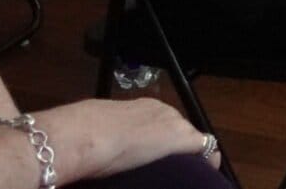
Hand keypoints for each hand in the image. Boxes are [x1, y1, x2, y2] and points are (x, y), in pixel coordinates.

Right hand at [30, 98, 214, 181]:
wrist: (84, 135)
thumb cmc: (81, 134)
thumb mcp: (95, 130)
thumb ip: (108, 136)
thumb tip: (105, 150)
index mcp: (141, 107)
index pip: (162, 124)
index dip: (163, 143)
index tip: (157, 157)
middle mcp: (162, 110)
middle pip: (181, 131)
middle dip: (177, 151)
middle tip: (168, 172)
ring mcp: (175, 123)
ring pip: (192, 140)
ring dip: (188, 158)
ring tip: (180, 178)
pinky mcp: (183, 138)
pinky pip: (204, 150)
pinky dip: (204, 164)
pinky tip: (202, 177)